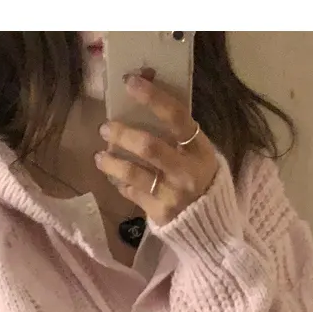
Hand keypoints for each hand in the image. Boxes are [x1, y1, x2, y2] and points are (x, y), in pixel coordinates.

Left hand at [95, 79, 219, 229]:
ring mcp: (171, 195)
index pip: (177, 117)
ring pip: (132, 173)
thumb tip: (147, 101)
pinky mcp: (158, 214)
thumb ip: (179, 136)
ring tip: (100, 156)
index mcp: (200, 151)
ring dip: (111, 161)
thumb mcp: (200, 157)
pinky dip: (120, 183)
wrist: (211, 230)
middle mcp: (186, 172)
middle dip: (122, 134)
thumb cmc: (203, 183)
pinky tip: (115, 178)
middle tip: (106, 127)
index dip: (153, 97)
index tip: (130, 82)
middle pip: (148, 146)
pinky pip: (131, 193)